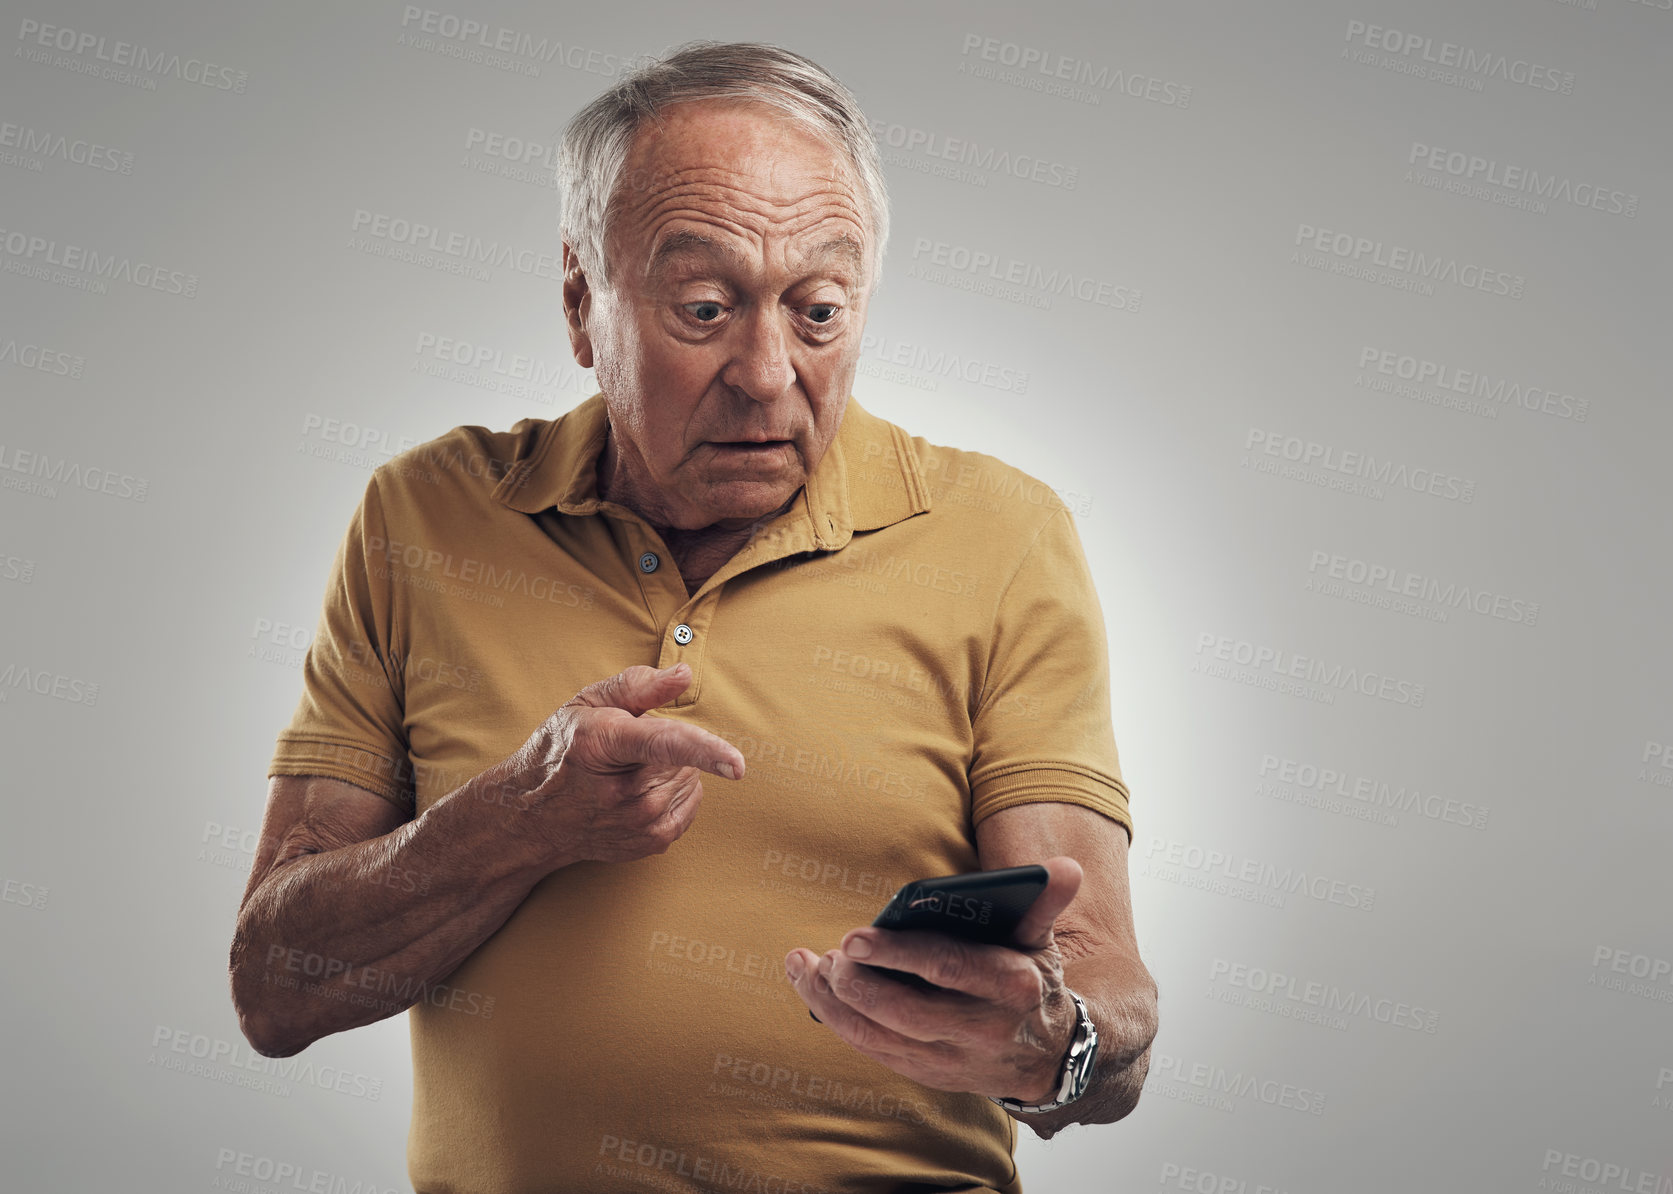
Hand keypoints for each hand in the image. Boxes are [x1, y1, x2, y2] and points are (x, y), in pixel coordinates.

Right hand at [465, 662, 744, 867]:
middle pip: (681, 756)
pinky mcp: (648, 844)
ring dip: (670, 771)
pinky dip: (677, 793)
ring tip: (625, 775)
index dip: (704, 752)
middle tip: (623, 753)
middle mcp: (619, 791)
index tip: (738, 765)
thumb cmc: (561, 750)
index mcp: (603, 743)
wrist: (529, 816)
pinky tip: (642, 792)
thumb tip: (684, 674)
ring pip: (689, 780)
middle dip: (664, 746)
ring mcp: (635, 823)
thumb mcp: (588, 704)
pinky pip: (691, 806)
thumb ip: (639, 684)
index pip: (662, 744)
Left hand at [785, 856, 1083, 1102]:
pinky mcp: (930, 1075)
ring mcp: (953, 1059)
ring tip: (806, 968)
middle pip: (904, 1011)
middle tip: (826, 956)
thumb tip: (1065, 866)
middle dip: (856, 985)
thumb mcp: (1041, 942)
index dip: (896, 953)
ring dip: (833, 1005)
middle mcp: (981, 1029)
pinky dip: (839, 1023)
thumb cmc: (1032, 982)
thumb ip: (1043, 901)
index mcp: (1011, 986)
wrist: (1050, 1058)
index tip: (853, 937)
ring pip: (880, 1038)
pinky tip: (815, 991)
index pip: (946, 967)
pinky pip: (874, 1052)